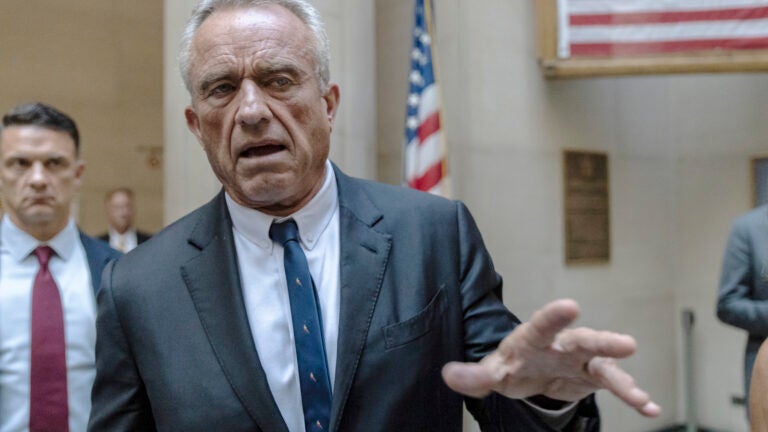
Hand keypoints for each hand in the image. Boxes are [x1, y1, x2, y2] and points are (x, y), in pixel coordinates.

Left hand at [441, 299, 660, 416]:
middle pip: (582, 339)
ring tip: (639, 395)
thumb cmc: (512, 365)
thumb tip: (448, 375)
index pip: (541, 325)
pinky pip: (617, 385)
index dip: (554, 316)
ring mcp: (582, 359)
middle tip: (625, 344)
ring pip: (605, 363)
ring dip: (622, 377)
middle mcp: (562, 344)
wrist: (531, 371)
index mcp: (534, 338)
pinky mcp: (595, 376)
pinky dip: (633, 396)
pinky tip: (649, 408)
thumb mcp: (491, 372)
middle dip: (602, 341)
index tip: (570, 306)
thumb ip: (473, 376)